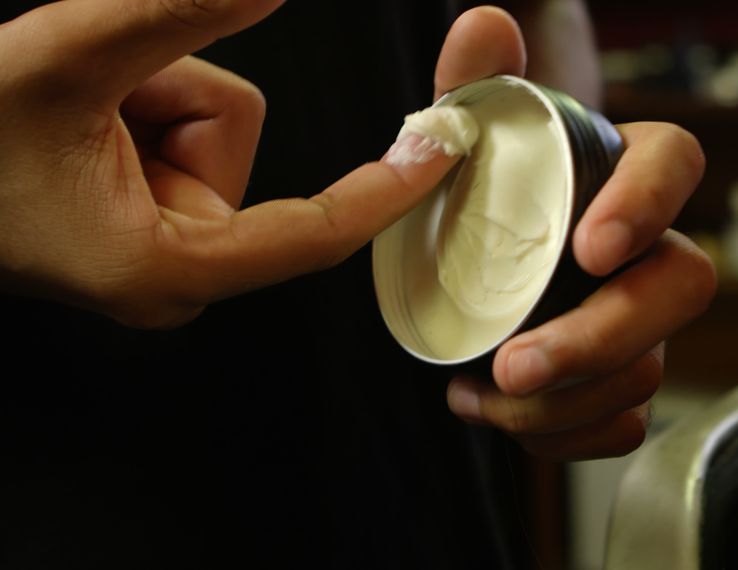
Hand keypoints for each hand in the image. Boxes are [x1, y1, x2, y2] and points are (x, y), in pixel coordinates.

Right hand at [0, 0, 459, 327]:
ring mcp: (160, 244)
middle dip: (169, 91)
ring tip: (66, 110)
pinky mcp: (147, 216)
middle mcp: (176, 270)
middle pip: (236, 140)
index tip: (443, 150)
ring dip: (143, 91)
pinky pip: (180, 130)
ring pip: (208, 126)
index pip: (315, 232)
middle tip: (82, 100)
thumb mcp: (66, 56)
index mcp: (167, 267)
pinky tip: (74, 120)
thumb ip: (177, 13)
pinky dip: (135, 101)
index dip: (385, 186)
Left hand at [441, 8, 715, 459]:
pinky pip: (624, 423)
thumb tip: (484, 25)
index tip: (590, 247)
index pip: (676, 164)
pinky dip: (568, 437)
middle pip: (681, 290)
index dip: (649, 205)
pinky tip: (507, 419)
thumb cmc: (486, 190)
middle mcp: (650, 247)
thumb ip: (477, 84)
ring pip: (648, 370)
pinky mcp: (619, 376)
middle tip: (516, 363)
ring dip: (565, 400)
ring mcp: (641, 319)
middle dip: (603, 337)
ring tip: (480, 397)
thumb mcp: (471, 137)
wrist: (478, 256)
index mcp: (626, 171)